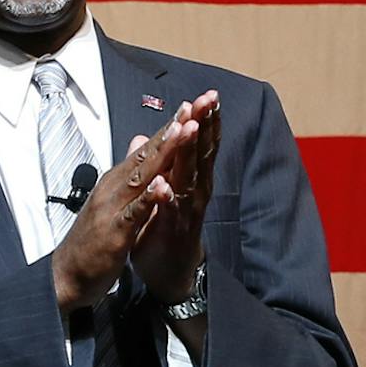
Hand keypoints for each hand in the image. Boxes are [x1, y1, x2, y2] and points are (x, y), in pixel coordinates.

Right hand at [49, 110, 198, 312]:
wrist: (67, 274)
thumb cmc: (93, 239)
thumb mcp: (113, 201)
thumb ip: (128, 171)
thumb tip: (140, 142)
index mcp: (116, 181)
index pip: (146, 150)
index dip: (169, 128)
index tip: (192, 107)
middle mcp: (113, 188)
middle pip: (145, 155)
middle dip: (171, 131)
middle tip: (193, 107)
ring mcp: (112, 208)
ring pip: (141, 176)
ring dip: (163, 153)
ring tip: (183, 131)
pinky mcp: (114, 233)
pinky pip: (133, 212)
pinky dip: (147, 198)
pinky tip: (162, 185)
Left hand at [133, 90, 219, 303]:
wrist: (169, 272)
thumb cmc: (166, 229)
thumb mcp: (162, 191)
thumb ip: (162, 163)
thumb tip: (155, 136)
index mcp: (189, 179)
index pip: (198, 144)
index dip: (202, 119)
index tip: (207, 94)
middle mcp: (194, 191)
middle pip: (202, 153)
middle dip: (205, 125)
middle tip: (211, 98)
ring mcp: (187, 212)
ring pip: (191, 177)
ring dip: (192, 152)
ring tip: (194, 126)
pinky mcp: (174, 232)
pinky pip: (172, 212)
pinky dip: (170, 198)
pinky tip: (169, 184)